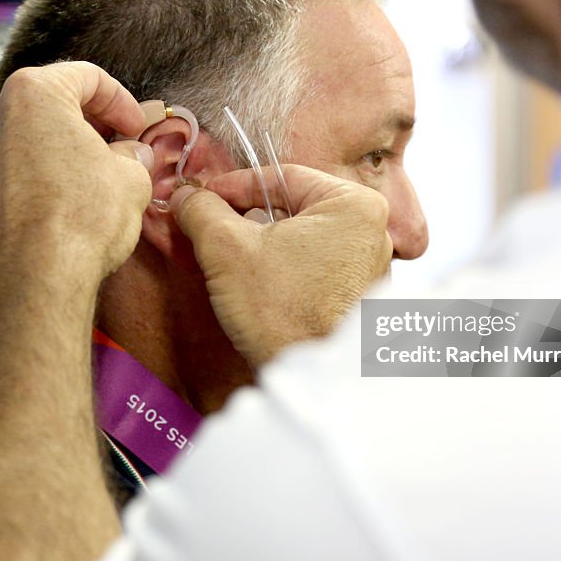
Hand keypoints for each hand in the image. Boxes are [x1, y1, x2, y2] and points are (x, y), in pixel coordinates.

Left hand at [0, 62, 152, 291]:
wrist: (35, 278)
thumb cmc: (82, 218)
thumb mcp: (131, 177)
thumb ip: (132, 155)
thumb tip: (131, 156)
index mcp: (33, 93)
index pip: (87, 77)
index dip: (122, 100)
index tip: (137, 126)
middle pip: (54, 103)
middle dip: (93, 123)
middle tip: (123, 146)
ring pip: (34, 137)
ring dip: (68, 149)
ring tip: (101, 177)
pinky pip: (19, 169)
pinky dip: (46, 173)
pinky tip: (73, 201)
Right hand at [171, 165, 392, 367]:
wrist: (311, 385)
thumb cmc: (283, 314)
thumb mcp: (227, 249)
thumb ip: (203, 210)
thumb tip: (186, 194)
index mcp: (355, 203)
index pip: (281, 176)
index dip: (232, 185)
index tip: (201, 197)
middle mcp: (374, 230)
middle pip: (293, 206)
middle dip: (246, 217)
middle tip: (209, 228)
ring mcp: (370, 266)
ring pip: (302, 237)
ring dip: (263, 243)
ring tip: (229, 260)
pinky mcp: (360, 296)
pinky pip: (315, 265)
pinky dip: (283, 267)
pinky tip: (256, 284)